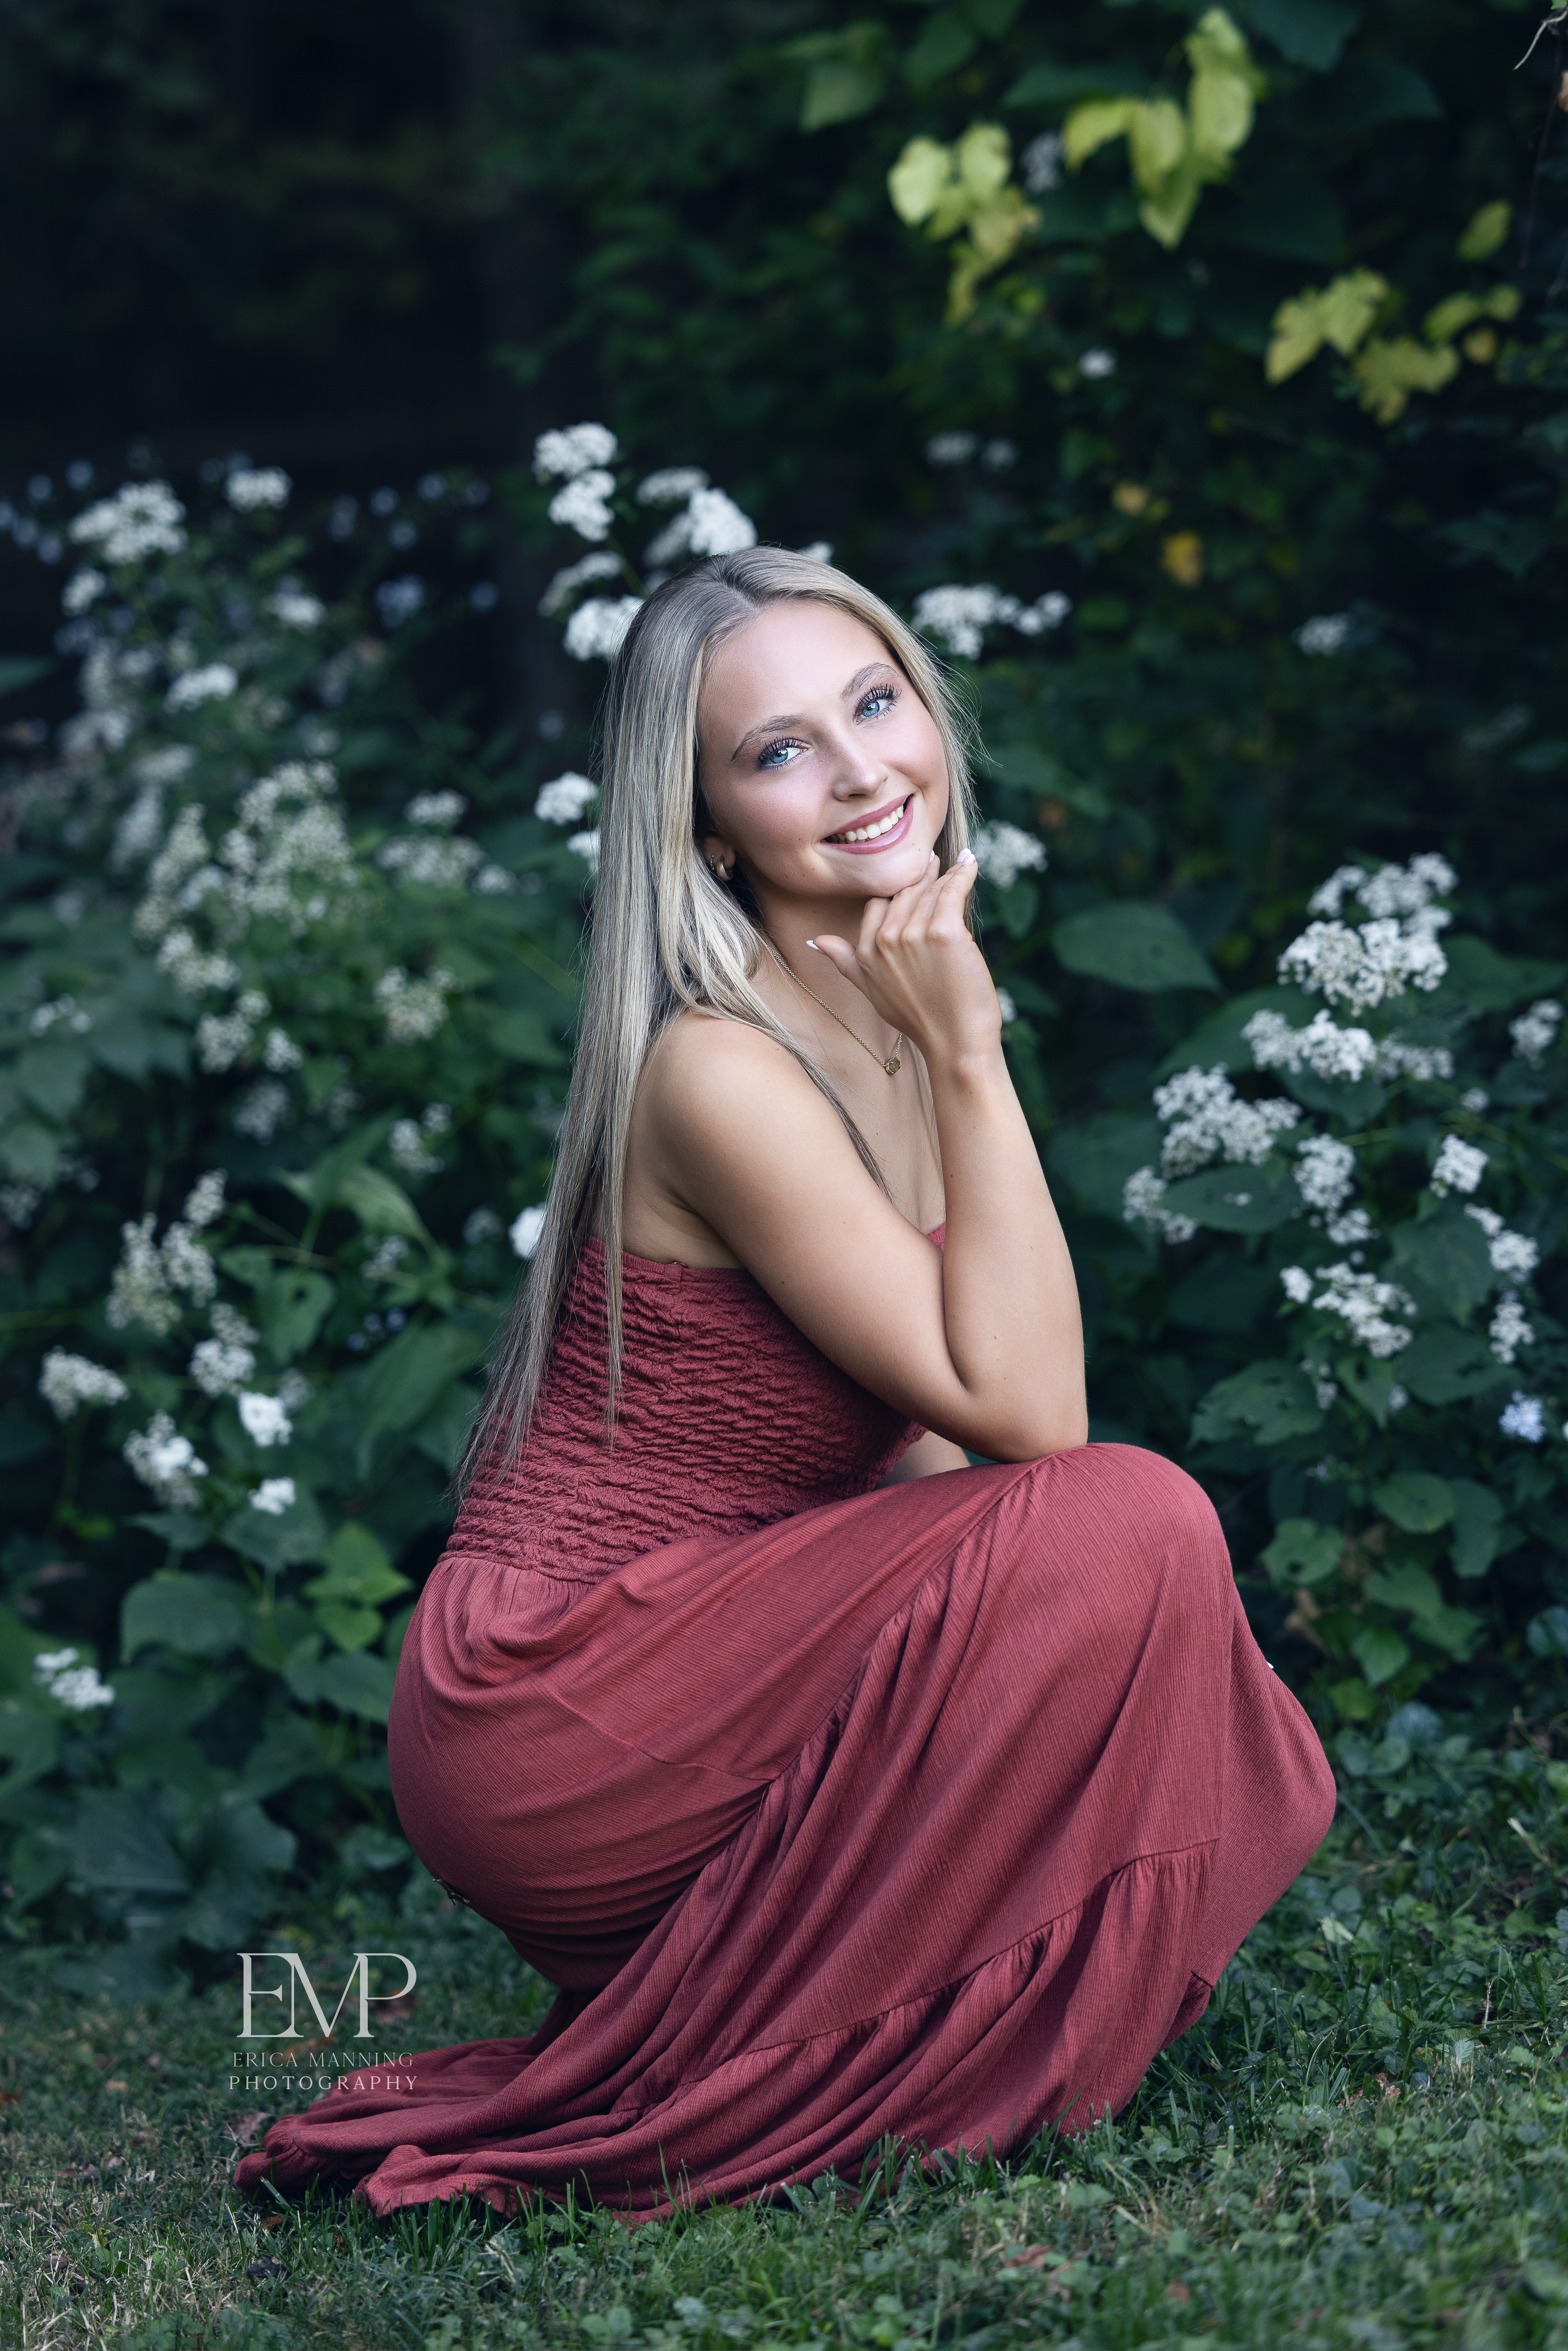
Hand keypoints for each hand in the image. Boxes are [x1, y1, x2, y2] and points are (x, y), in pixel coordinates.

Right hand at [810, 850, 1000, 1067]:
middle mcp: (884, 940)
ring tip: (960, 863)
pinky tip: (970, 863)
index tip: (913, 880)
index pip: (879, 904)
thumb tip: (815, 941)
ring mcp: (913, 934)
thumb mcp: (872, 991)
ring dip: (947, 874)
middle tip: (937, 862)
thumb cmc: (919, 1020)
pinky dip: (964, 874)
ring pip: (931, 891)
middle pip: (905, 893)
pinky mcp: (944, 931)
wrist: (955, 1043)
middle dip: (923, 876)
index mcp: (866, 951)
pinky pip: (953, 891)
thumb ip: (846, 962)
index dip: (897, 891)